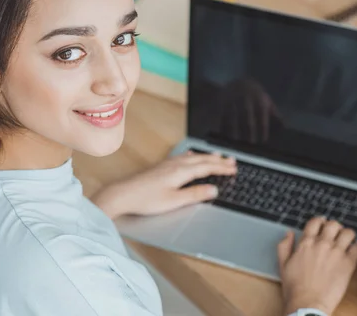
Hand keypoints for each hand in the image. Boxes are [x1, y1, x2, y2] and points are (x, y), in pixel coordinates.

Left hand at [91, 151, 236, 218]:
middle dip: (219, 160)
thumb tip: (213, 190)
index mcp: (181, 172)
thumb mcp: (174, 201)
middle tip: (233, 161)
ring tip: (219, 155)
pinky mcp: (162, 166)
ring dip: (208, 156)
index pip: (207, 168)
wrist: (122, 194)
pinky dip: (194, 155)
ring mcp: (168, 164)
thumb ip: (195, 195)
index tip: (234, 169)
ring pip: (194, 157)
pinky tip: (192, 155)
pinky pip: (184, 157)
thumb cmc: (146, 199)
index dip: (222, 168)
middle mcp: (176, 164)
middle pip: (202, 160)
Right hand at [219, 78, 281, 142]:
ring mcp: (233, 100)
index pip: (262, 117)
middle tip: (250, 144)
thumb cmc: (255, 95)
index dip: (263, 129)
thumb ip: (274, 114)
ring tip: (235, 142)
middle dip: (249, 132)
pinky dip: (219, 125)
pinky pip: (220, 115)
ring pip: (233, 118)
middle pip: (247, 118)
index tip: (263, 141)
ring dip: (234, 131)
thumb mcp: (266, 100)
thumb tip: (284, 127)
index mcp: (259, 99)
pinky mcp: (221, 102)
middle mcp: (246, 99)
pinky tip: (221, 135)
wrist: (236, 81)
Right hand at [278, 217, 356, 315]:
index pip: (316, 221)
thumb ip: (284, 246)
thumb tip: (289, 233)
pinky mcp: (348, 264)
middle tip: (335, 235)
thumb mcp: (283, 264)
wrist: (308, 303)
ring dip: (348, 236)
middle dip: (335, 228)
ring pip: (348, 233)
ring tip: (347, 243)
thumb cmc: (294, 287)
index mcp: (306, 242)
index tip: (323, 225)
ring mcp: (337, 252)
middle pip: (334, 224)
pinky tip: (353, 254)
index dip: (320, 221)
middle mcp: (323, 243)